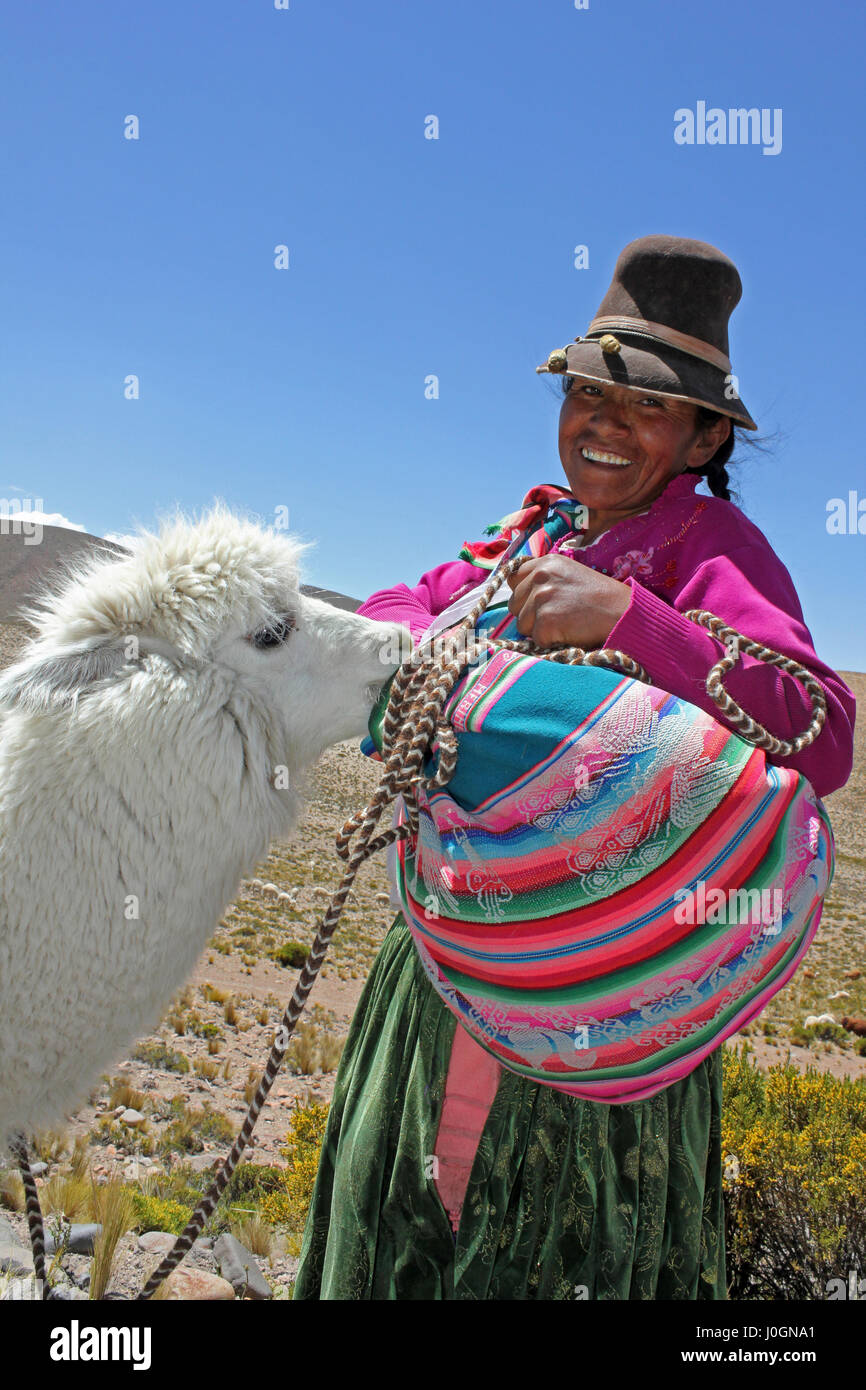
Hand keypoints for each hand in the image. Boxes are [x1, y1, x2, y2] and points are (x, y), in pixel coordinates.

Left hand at [505, 555, 630, 648]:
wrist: (623, 613)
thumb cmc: (599, 598)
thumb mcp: (569, 574)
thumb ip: (544, 579)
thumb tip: (519, 596)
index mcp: (545, 562)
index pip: (513, 579)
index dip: (523, 594)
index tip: (538, 602)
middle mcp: (540, 576)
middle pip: (514, 604)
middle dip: (530, 615)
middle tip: (558, 615)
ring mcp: (541, 597)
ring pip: (522, 625)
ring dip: (539, 630)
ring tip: (566, 623)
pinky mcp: (546, 620)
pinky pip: (536, 639)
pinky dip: (551, 642)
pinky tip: (570, 632)